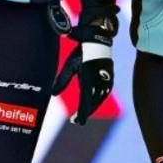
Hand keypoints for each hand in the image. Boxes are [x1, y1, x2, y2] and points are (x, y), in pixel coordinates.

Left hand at [51, 10, 116, 124]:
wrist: (98, 40)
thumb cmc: (81, 53)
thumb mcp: (69, 65)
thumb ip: (62, 80)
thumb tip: (52, 94)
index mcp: (88, 78)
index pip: (85, 101)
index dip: (81, 113)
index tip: (77, 122)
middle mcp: (99, 82)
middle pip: (92, 103)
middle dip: (84, 113)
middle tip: (75, 120)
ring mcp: (107, 81)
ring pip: (99, 100)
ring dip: (91, 107)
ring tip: (82, 114)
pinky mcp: (110, 79)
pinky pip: (103, 94)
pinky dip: (97, 100)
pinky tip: (91, 104)